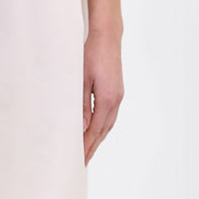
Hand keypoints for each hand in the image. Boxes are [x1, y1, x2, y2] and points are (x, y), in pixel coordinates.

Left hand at [83, 27, 123, 163]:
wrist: (107, 37)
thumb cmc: (92, 54)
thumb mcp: (81, 80)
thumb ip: (80, 105)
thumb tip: (81, 127)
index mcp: (107, 100)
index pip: (94, 130)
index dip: (86, 146)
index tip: (79, 158)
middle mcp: (116, 100)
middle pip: (103, 131)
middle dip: (93, 147)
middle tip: (82, 161)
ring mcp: (118, 96)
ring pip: (108, 124)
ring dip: (98, 138)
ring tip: (88, 149)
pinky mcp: (117, 91)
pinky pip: (110, 115)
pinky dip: (102, 126)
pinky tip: (96, 129)